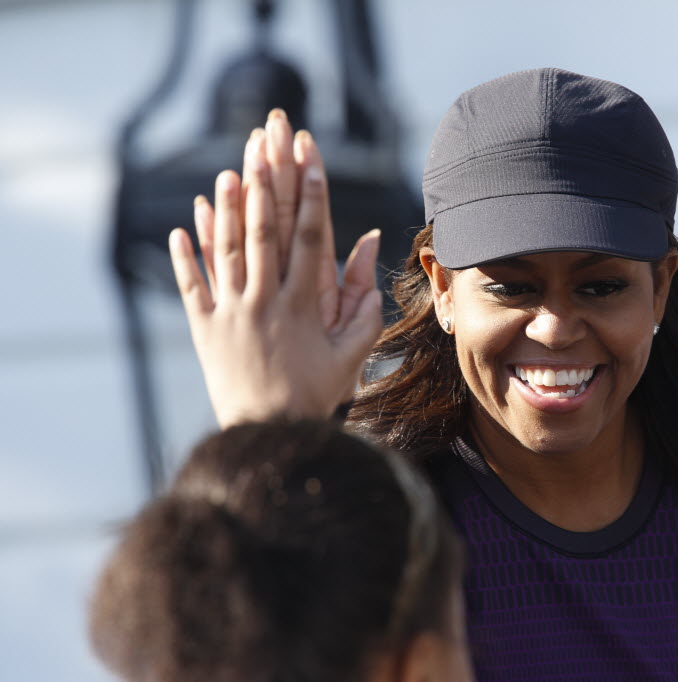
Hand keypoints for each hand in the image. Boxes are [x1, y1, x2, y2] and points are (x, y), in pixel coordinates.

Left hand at [170, 126, 382, 427]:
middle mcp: (264, 301)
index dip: (310, 195)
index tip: (310, 159)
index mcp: (302, 305)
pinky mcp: (205, 330)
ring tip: (228, 174)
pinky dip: (186, 257)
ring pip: (227, 252)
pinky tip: (181, 228)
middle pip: (265, 233)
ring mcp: (231, 313)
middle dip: (267, 186)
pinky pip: (192, 286)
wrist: (269, 432)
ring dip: (227, 210)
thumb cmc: (316, 392)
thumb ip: (365, 308)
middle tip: (264, 148)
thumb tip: (370, 259)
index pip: (308, 238)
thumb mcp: (351, 354)